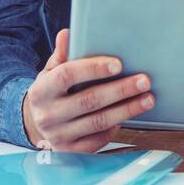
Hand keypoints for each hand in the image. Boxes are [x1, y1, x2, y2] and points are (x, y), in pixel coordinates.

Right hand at [21, 28, 154, 151]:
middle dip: (120, 90)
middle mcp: (48, 115)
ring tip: (148, 99)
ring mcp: (59, 136)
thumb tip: (68, 33)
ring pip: (98, 121)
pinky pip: (98, 139)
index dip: (93, 69)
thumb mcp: (50, 72)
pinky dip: (116, 127)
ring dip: (127, 109)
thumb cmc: (50, 92)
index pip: (67, 75)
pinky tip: (129, 115)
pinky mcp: (71, 151)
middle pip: (89, 100)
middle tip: (144, 80)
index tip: (118, 64)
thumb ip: (62, 54)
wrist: (35, 124)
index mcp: (41, 90)